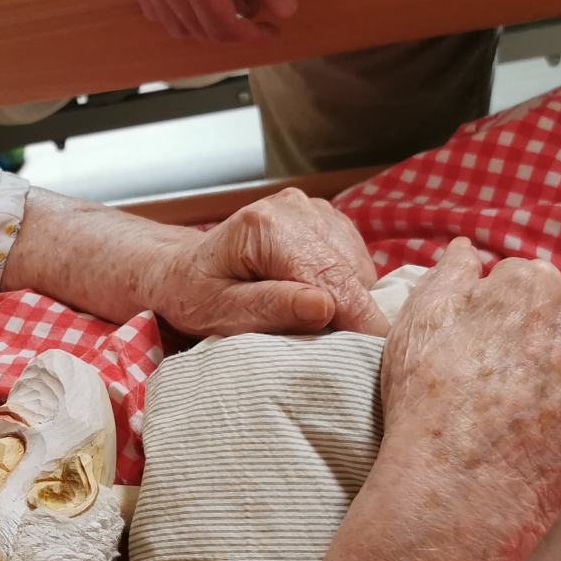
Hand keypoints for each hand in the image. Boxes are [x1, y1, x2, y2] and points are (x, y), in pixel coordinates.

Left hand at [148, 188, 389, 337]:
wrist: (180, 268)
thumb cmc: (192, 294)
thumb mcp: (217, 312)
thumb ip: (270, 308)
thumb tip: (324, 307)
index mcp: (268, 227)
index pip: (331, 277)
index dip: (359, 318)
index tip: (380, 351)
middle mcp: (296, 209)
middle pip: (351, 272)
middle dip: (351, 314)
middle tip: (332, 351)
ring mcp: (314, 211)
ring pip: (359, 268)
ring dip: (349, 302)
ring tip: (316, 328)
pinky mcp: (326, 222)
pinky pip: (355, 263)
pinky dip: (346, 290)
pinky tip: (318, 305)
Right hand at [379, 240, 560, 536]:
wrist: (462, 482)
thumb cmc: (429, 402)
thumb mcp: (417, 323)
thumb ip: (449, 273)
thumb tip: (467, 249)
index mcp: (529, 281)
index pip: (524, 279)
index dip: (501, 313)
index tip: (487, 345)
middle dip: (544, 331)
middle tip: (510, 376)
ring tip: (538, 399)